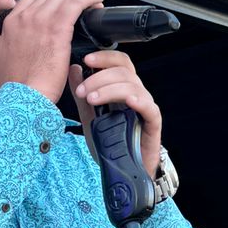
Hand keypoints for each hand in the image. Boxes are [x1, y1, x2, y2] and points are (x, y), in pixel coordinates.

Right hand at [0, 0, 104, 105]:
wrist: (23, 99)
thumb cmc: (15, 87)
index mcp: (11, 23)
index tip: (62, 5)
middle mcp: (25, 16)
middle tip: (81, 4)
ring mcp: (41, 20)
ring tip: (92, 1)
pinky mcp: (58, 28)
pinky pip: (77, 2)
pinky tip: (97, 0)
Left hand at [69, 50, 163, 178]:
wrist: (123, 169)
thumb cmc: (111, 143)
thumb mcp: (90, 116)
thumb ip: (83, 94)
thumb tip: (74, 68)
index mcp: (122, 88)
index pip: (118, 63)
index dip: (104, 58)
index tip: (87, 60)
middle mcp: (136, 93)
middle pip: (123, 72)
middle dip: (99, 78)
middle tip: (82, 91)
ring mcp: (145, 106)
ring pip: (132, 86)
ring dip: (110, 89)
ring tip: (92, 100)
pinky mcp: (153, 122)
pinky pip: (149, 107)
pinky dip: (138, 100)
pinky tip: (127, 101)